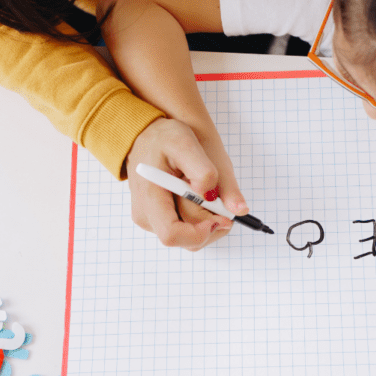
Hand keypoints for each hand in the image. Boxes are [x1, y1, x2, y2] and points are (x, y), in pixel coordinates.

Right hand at [126, 118, 247, 250]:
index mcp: (149, 199)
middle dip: (212, 223)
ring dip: (209, 220)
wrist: (146, 134)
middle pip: (188, 240)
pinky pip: (188, 230)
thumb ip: (205, 172)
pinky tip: (201, 196)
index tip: (221, 217)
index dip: (201, 232)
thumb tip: (230, 205)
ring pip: (190, 238)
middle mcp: (147, 216)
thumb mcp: (185, 143)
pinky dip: (203, 217)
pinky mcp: (159, 220)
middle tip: (221, 197)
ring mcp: (152, 220)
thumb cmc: (163, 137)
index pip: (172, 235)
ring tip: (208, 191)